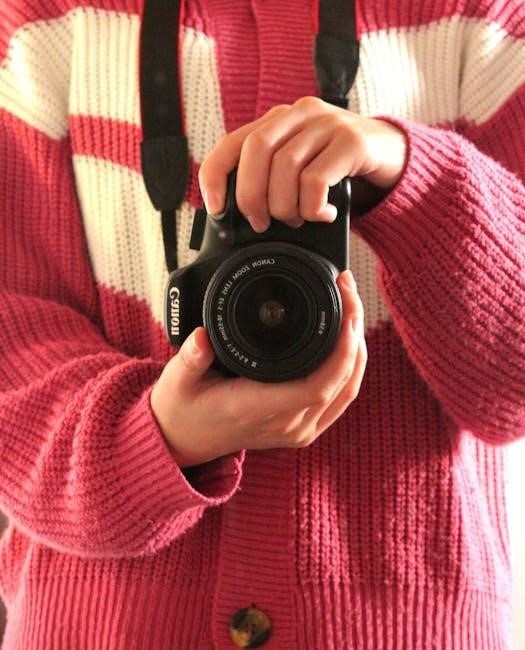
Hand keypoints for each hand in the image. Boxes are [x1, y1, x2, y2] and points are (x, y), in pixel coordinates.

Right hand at [150, 270, 366, 467]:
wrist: (184, 439)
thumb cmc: (183, 409)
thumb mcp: (177, 380)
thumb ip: (189, 359)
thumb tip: (201, 337)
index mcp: (256, 410)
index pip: (317, 386)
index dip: (341, 351)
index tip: (346, 311)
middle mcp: (285, 425)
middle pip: (342, 382)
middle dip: (354, 334)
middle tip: (348, 292)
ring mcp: (297, 430)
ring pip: (347, 390)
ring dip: (356, 349)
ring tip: (351, 307)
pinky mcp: (302, 428)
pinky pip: (340, 398)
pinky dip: (350, 368)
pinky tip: (348, 340)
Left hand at [199, 96, 406, 230]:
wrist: (392, 155)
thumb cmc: (338, 167)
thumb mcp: (300, 169)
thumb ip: (272, 178)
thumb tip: (241, 216)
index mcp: (278, 121)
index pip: (232, 142)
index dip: (215, 175)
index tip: (216, 208)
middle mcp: (299, 114)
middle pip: (256, 151)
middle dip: (252, 195)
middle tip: (261, 223)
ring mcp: (327, 124)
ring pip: (286, 166)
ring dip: (285, 206)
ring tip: (298, 219)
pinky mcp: (352, 141)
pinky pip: (317, 179)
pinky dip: (312, 207)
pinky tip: (323, 214)